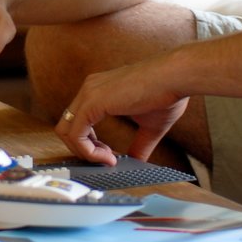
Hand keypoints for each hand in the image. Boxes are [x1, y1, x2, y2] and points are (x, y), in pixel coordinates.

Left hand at [54, 56, 188, 164]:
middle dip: (83, 149)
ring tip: (109, 159)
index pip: (78, 121)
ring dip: (85, 153)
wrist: (176, 78)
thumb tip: (136, 163)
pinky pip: (76, 134)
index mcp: (99, 90)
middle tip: (107, 159)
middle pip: (66, 126)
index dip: (89, 143)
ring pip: (66, 131)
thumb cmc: (167, 94)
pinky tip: (109, 157)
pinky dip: (88, 151)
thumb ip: (139, 144)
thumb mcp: (149, 126)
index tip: (110, 155)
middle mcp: (89, 88)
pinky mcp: (92, 101)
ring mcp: (88, 93)